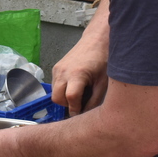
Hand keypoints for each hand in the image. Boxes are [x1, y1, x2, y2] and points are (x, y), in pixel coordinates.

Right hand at [52, 0, 109, 115]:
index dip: (75, 110)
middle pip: (57, 99)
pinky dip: (62, 90)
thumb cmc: (103, 59)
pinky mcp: (56, 68)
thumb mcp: (103, 83)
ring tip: (79, 94)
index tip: (81, 116)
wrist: (96, 40)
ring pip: (54, 93)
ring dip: (64, 98)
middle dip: (67, 105)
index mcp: (77, 74)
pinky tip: (75, 86)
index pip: (71, 98)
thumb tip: (86, 115)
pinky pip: (55, 86)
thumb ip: (94, 100)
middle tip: (80, 104)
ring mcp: (57, 69)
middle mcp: (63, 71)